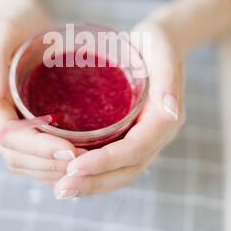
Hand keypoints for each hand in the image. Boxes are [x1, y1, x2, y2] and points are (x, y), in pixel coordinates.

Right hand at [0, 7, 83, 184]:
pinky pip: (36, 153)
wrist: (24, 20)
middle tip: (85, 164)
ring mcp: (11, 122)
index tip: (70, 153)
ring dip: (52, 170)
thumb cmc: (13, 22)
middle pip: (17, 155)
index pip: (8, 137)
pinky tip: (79, 160)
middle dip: (48, 165)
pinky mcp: (27, 122)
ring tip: (86, 167)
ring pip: (26, 161)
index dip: (37, 149)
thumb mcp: (0, 34)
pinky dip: (54, 162)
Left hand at [52, 19, 185, 198]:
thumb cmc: (157, 42)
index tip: (75, 167)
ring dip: (92, 184)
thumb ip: (168, 80)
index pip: (136, 150)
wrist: (159, 42)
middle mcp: (155, 135)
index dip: (106, 162)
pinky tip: (68, 173)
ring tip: (61, 188)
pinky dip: (93, 172)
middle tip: (62, 189)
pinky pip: (114, 161)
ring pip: (120, 171)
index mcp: (165, 119)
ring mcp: (144, 137)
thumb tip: (170, 111)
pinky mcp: (130, 134)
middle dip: (95, 182)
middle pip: (127, 169)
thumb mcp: (162, 51)